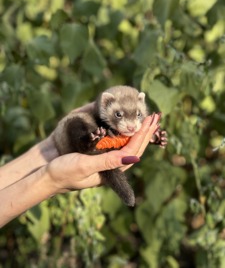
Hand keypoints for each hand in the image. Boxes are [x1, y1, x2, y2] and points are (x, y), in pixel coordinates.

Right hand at [46, 113, 160, 192]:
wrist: (48, 177)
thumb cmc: (64, 172)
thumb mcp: (85, 165)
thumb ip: (108, 161)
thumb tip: (134, 158)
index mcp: (112, 171)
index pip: (133, 150)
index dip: (143, 134)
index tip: (150, 120)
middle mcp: (113, 167)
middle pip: (135, 147)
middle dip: (146, 132)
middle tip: (156, 116)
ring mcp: (107, 161)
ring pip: (128, 145)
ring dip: (139, 132)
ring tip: (148, 120)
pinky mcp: (100, 156)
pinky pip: (118, 144)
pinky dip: (126, 133)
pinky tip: (130, 127)